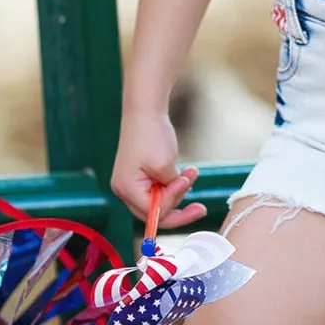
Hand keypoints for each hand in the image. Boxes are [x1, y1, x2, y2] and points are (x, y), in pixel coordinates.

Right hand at [111, 109, 206, 228]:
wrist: (145, 110)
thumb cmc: (152, 135)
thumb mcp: (165, 166)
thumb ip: (172, 189)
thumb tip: (177, 198)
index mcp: (127, 190)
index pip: (154, 213)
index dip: (174, 202)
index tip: (186, 181)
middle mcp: (125, 190)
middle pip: (155, 213)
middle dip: (179, 203)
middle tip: (200, 206)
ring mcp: (131, 183)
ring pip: (160, 201)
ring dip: (179, 190)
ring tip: (192, 172)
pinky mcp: (140, 176)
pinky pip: (159, 190)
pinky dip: (174, 184)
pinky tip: (186, 174)